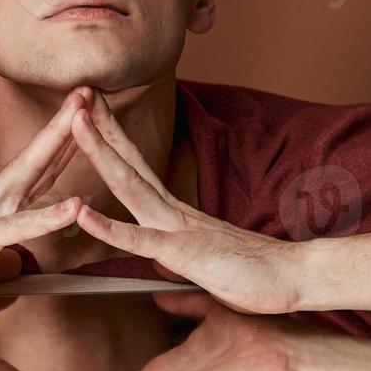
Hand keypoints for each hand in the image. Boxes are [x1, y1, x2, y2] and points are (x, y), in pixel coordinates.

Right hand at [0, 88, 92, 319]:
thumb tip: (16, 259)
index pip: (33, 170)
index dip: (60, 142)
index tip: (84, 115)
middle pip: (34, 158)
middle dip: (64, 124)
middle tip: (89, 89)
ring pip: (27, 179)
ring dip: (58, 149)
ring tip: (86, 121)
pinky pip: (17, 229)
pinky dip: (47, 218)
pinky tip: (76, 207)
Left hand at [67, 91, 311, 314]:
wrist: (295, 278)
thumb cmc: (256, 273)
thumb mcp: (207, 266)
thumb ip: (181, 265)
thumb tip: (164, 277)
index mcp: (177, 214)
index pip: (139, 169)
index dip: (113, 140)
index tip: (91, 113)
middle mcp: (175, 212)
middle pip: (130, 164)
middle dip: (100, 128)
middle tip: (76, 93)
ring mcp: (179, 229)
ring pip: (130, 187)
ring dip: (100, 153)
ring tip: (74, 122)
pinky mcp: (183, 253)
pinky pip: (140, 240)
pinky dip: (108, 227)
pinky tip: (81, 213)